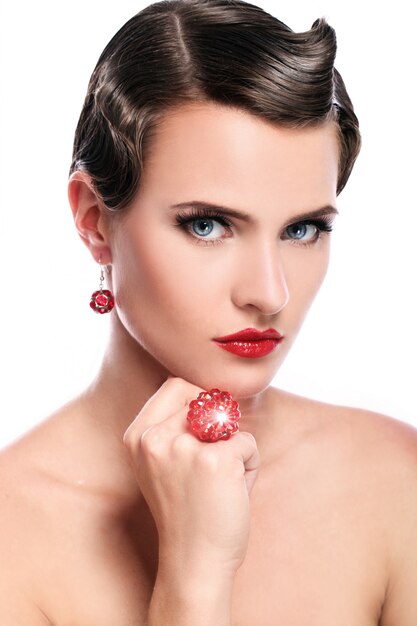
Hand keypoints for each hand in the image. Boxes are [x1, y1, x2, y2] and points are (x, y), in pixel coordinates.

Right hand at [123, 376, 259, 578]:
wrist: (194, 561)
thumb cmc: (185, 511)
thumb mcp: (161, 464)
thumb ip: (175, 429)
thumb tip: (215, 396)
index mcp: (138, 437)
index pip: (175, 385)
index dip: (198, 400)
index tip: (204, 429)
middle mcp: (155, 438)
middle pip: (204, 397)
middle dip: (219, 422)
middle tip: (214, 458)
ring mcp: (184, 448)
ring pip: (229, 421)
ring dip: (234, 446)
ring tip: (222, 480)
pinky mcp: (216, 460)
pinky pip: (247, 442)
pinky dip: (249, 464)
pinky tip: (234, 491)